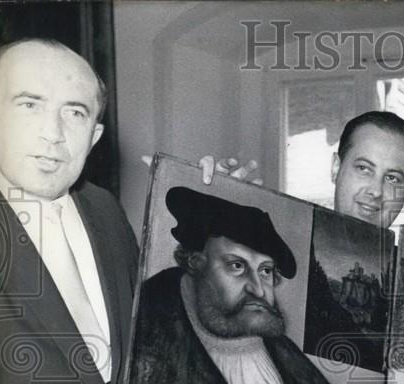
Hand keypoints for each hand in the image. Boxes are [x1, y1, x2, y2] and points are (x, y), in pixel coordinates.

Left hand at [140, 155, 262, 185]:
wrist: (196, 205)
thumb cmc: (187, 190)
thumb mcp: (174, 180)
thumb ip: (159, 168)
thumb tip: (144, 157)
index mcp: (202, 171)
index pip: (207, 163)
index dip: (207, 169)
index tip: (207, 180)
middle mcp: (217, 174)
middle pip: (224, 165)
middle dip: (230, 164)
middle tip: (233, 165)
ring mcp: (227, 182)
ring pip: (238, 173)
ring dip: (246, 169)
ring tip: (253, 165)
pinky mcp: (234, 192)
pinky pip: (246, 186)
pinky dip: (253, 184)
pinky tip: (259, 183)